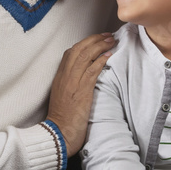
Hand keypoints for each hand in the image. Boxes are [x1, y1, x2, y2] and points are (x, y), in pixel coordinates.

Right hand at [46, 32, 115, 154]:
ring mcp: (72, 83)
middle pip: (78, 50)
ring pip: (85, 56)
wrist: (59, 134)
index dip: (84, 43)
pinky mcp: (81, 91)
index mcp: (59, 78)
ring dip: (100, 46)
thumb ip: (71, 85)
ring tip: (111, 41)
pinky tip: (108, 56)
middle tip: (107, 35)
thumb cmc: (63, 120)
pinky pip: (91, 70)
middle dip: (94, 40)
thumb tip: (84, 77)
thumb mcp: (63, 98)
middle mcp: (64, 77)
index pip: (70, 53)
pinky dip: (100, 61)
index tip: (96, 40)